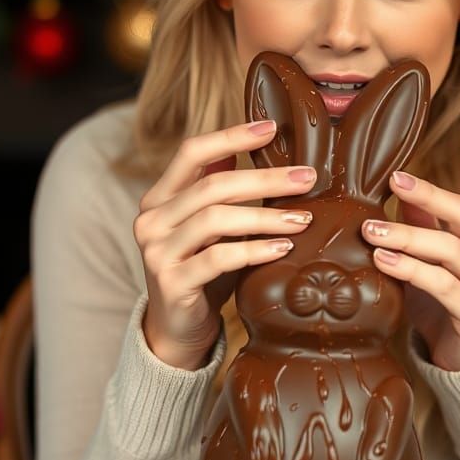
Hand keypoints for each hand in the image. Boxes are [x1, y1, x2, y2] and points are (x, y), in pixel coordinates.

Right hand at [133, 119, 317, 369]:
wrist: (177, 331)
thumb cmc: (202, 272)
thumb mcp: (211, 228)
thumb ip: (221, 190)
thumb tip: (261, 141)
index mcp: (159, 199)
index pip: (192, 152)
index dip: (231, 136)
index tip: (272, 127)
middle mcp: (151, 220)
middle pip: (213, 185)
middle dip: (265, 178)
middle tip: (308, 178)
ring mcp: (157, 252)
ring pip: (216, 219)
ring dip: (266, 216)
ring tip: (303, 219)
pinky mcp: (172, 283)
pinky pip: (220, 257)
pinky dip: (255, 250)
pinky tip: (283, 248)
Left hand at [361, 170, 459, 371]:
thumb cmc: (440, 307)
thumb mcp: (428, 264)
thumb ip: (419, 229)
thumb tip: (396, 189)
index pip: (458, 207)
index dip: (427, 190)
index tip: (394, 177)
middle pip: (458, 221)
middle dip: (418, 206)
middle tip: (378, 201)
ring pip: (449, 252)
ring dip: (407, 239)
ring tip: (371, 233)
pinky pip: (444, 287)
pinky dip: (413, 271)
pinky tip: (384, 262)